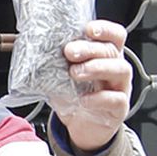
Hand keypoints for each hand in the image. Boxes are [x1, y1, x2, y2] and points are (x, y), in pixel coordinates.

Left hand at [55, 20, 132, 152]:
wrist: (82, 126)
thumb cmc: (76, 96)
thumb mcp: (64, 76)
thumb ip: (58, 63)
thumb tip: (35, 50)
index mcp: (106, 55)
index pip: (114, 35)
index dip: (105, 29)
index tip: (88, 29)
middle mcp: (117, 67)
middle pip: (112, 50)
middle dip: (90, 48)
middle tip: (69, 51)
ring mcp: (121, 87)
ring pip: (121, 70)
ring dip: (97, 68)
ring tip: (75, 73)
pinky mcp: (119, 108)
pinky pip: (116, 99)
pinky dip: (99, 98)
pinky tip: (83, 99)